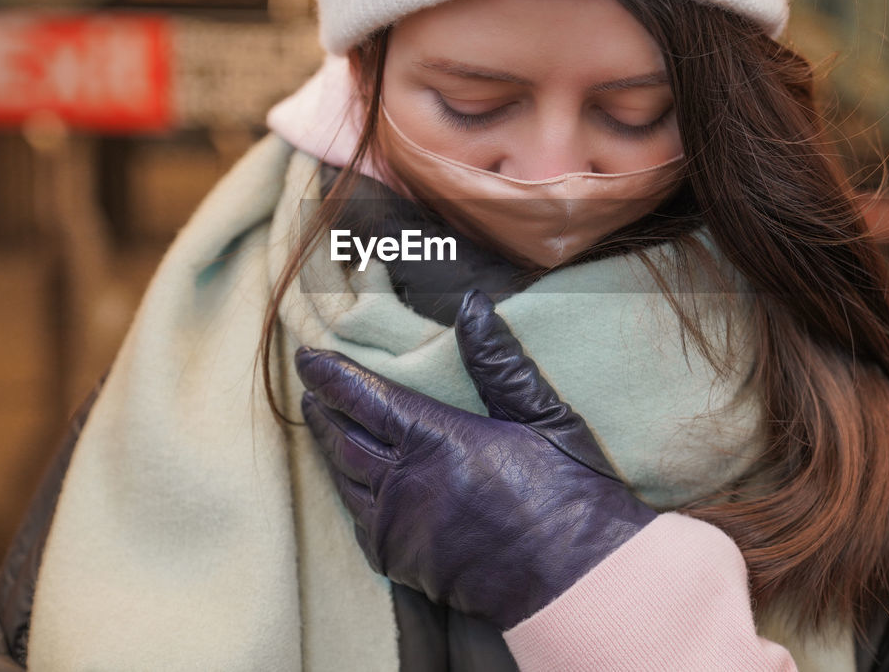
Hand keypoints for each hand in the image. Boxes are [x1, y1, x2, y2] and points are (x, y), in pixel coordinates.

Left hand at [295, 289, 656, 629]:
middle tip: (309, 388)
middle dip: (322, 410)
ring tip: (323, 427)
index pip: (365, 398)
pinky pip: (361, 524)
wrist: (580, 583)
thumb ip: (498, 360)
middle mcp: (406, 485)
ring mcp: (400, 529)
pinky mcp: (405, 565)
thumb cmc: (571, 494)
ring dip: (330, 452)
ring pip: (346, 484)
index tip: (308, 357)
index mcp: (438, 440)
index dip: (331, 376)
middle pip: (343, 440)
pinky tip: (354, 486)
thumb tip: (472, 305)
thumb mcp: (543, 415)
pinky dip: (350, 497)